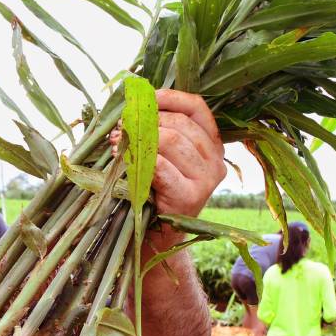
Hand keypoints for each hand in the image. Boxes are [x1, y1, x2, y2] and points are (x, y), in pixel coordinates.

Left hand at [111, 89, 225, 249]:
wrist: (156, 238)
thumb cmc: (155, 191)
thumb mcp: (162, 156)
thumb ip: (159, 129)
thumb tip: (136, 100)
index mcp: (213, 145)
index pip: (197, 108)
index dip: (171, 97)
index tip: (146, 97)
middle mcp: (216, 161)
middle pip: (179, 124)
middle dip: (145, 121)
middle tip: (121, 128)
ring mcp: (207, 180)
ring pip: (171, 141)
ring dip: (139, 139)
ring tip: (119, 143)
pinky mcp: (191, 197)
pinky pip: (161, 166)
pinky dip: (139, 160)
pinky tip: (125, 160)